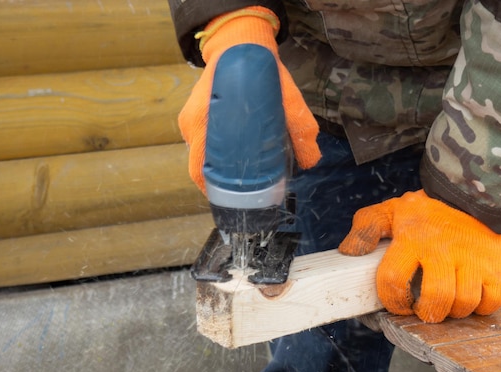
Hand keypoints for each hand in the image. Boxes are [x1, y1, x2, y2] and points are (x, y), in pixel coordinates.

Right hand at [178, 7, 320, 192]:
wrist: (241, 40)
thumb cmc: (261, 70)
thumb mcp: (288, 98)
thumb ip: (301, 129)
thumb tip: (310, 162)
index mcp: (206, 121)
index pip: (200, 168)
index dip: (213, 189)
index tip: (230, 201)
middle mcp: (193, 124)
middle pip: (200, 168)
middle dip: (218, 185)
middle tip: (240, 196)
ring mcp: (190, 120)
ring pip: (200, 157)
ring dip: (216, 171)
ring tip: (238, 182)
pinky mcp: (192, 116)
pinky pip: (200, 144)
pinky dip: (213, 155)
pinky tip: (231, 160)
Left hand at [339, 190, 500, 322]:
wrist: (473, 191)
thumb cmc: (427, 210)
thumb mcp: (391, 211)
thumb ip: (366, 228)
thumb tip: (348, 252)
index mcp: (412, 240)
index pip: (393, 279)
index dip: (393, 301)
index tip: (399, 304)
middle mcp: (442, 251)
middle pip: (436, 298)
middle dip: (428, 313)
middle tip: (425, 309)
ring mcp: (472, 259)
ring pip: (465, 303)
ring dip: (454, 312)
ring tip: (447, 304)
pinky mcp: (495, 265)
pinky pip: (493, 300)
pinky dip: (483, 308)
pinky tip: (471, 299)